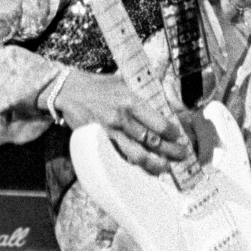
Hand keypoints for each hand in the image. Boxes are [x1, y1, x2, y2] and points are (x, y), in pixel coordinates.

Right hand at [54, 72, 188, 175]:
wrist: (68, 91)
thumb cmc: (98, 86)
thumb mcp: (123, 82)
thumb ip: (143, 92)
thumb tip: (166, 99)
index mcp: (131, 101)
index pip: (159, 123)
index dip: (173, 133)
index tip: (178, 136)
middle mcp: (122, 118)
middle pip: (153, 141)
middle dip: (171, 151)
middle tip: (181, 154)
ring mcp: (110, 133)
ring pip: (138, 155)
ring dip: (155, 164)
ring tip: (166, 167)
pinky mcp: (100, 143)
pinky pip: (120, 159)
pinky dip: (134, 166)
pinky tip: (143, 169)